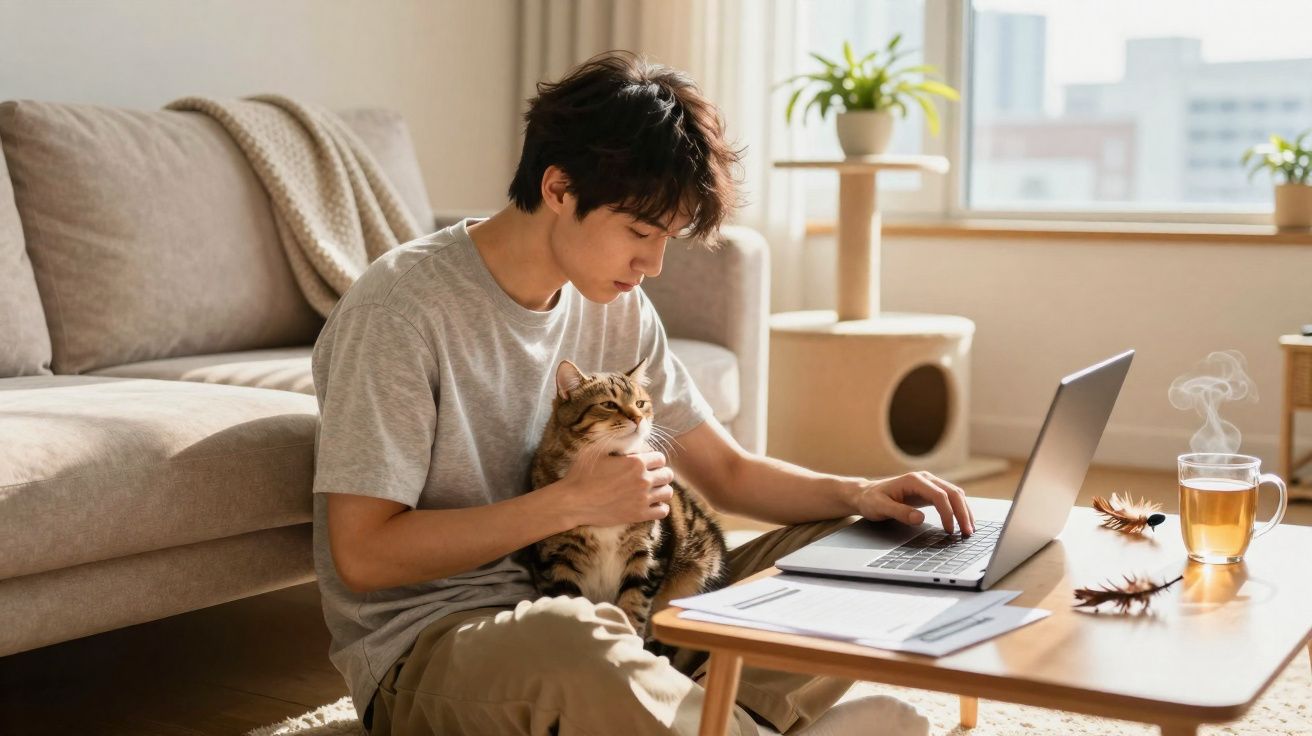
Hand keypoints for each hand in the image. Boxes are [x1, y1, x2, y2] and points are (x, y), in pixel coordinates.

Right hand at [553, 450, 673, 526]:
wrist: (573, 501)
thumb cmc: (582, 474)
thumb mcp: (598, 450)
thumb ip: (619, 442)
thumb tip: (632, 435)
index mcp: (636, 463)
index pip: (660, 458)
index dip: (653, 459)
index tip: (645, 462)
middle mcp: (643, 480)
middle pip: (667, 475)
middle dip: (660, 473)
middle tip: (649, 475)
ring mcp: (642, 499)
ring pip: (667, 492)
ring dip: (661, 489)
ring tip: (651, 489)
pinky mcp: (638, 515)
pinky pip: (662, 511)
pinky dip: (660, 506)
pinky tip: (650, 503)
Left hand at [853, 471, 974, 534]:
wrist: (866, 494)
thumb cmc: (871, 500)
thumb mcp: (880, 507)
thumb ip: (899, 512)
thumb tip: (920, 519)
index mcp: (914, 480)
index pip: (939, 495)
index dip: (948, 513)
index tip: (950, 530)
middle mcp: (925, 479)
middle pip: (953, 493)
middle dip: (963, 513)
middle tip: (968, 532)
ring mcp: (929, 484)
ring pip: (955, 494)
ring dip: (964, 511)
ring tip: (969, 529)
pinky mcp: (930, 491)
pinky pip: (950, 498)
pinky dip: (958, 509)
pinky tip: (962, 521)